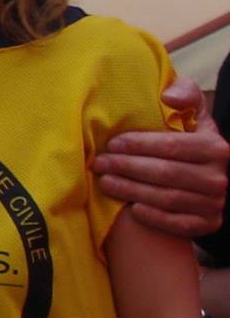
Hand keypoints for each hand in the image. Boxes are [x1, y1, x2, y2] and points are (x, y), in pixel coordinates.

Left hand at [96, 80, 227, 239]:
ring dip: (132, 191)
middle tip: (99, 163)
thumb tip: (169, 98)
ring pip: (167, 198)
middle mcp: (219, 177)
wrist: (202, 174)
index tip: (112, 144)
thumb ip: (185, 93)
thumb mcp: (192, 113)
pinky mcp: (209, 223)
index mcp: (215, 147)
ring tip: (105, 182)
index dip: (139, 145)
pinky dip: (154, 217)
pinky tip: (131, 209)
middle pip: (166, 173)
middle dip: (127, 167)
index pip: (172, 146)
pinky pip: (179, 224)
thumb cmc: (187, 138)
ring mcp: (215, 203)